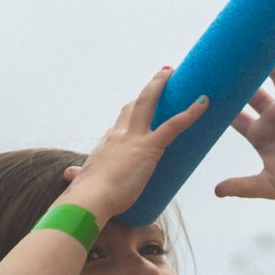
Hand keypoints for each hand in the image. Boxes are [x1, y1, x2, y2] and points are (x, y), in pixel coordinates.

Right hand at [61, 68, 211, 220]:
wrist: (89, 200)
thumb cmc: (88, 195)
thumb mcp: (83, 179)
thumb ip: (79, 175)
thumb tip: (69, 174)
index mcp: (107, 143)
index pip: (122, 121)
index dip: (134, 110)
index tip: (142, 103)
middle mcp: (118, 134)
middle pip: (135, 104)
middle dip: (152, 88)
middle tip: (166, 73)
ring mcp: (133, 138)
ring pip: (149, 103)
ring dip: (163, 85)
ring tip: (177, 74)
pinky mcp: (148, 148)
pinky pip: (173, 125)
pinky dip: (191, 113)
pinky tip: (204, 102)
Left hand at [212, 40, 274, 207]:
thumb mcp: (269, 185)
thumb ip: (243, 186)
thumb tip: (217, 192)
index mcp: (260, 134)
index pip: (234, 114)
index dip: (219, 101)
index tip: (202, 85)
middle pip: (253, 91)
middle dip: (240, 75)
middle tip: (225, 55)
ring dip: (272, 63)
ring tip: (261, 42)